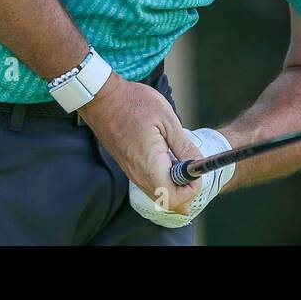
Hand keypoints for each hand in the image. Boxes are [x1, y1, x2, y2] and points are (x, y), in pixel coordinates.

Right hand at [78, 73, 201, 215]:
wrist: (102, 98)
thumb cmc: (133, 103)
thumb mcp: (167, 119)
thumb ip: (184, 146)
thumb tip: (198, 165)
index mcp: (150, 165)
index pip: (173, 198)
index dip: (190, 191)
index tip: (196, 171)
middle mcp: (138, 174)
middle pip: (166, 201)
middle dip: (185, 190)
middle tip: (193, 168)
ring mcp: (131, 172)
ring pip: (157, 193)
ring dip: (174, 184)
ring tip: (182, 161)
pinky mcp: (128, 166)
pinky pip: (149, 182)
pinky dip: (163, 178)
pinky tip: (169, 159)